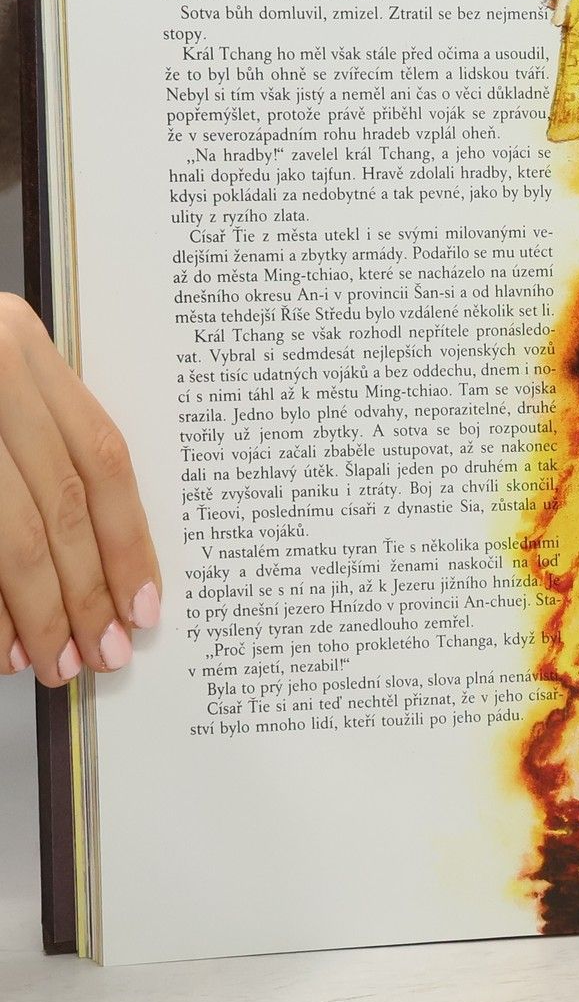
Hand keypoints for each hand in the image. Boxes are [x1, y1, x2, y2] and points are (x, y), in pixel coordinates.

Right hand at [0, 296, 159, 685]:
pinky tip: (2, 643)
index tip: (142, 600)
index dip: (128, 539)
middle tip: (104, 647)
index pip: (101, 458)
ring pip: (15, 535)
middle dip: (87, 590)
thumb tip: (97, 562)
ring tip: (53, 657)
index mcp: (18, 345)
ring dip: (38, 610)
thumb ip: (40, 455)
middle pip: (61, 504)